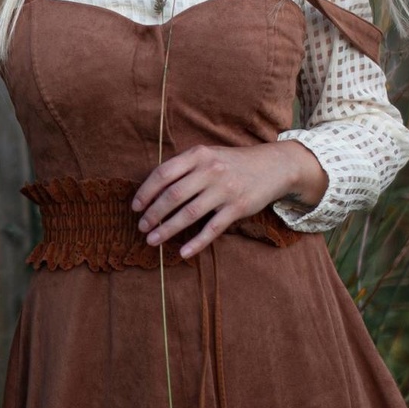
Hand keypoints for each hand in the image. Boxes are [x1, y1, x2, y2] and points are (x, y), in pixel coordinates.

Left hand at [130, 141, 327, 258]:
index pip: (163, 173)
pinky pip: (212, 228)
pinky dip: (196, 242)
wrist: (273, 166)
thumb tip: (153, 188)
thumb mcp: (208, 155)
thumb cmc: (232, 163)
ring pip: (189, 214)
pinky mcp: (238, 208)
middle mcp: (210, 171)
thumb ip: (184, 167)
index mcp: (198, 155)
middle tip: (141, 227)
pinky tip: (182, 252)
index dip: (146, 191)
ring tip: (152, 240)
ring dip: (167, 230)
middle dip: (153, 214)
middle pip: (173, 196)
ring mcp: (225, 190)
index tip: (135, 206)